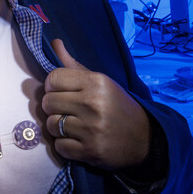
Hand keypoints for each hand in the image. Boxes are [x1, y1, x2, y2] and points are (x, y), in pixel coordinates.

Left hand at [42, 39, 150, 170]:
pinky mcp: (90, 151)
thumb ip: (74, 65)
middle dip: (53, 107)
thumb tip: (54, 42)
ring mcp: (91, 129)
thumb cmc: (117, 106)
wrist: (144, 138)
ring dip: (57, 127)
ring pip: (51, 125)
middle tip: (66, 110)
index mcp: (96, 82)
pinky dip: (64, 144)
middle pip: (48, 102)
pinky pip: (59, 146)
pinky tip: (77, 140)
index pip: (53, 78)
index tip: (61, 92)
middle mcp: (93, 104)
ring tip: (72, 126)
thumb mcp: (101, 81)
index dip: (53, 86)